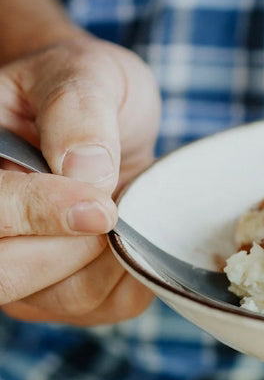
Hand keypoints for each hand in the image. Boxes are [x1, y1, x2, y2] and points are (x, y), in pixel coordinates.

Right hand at [0, 35, 160, 324]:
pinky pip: (106, 306)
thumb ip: (76, 111)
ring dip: (110, 259)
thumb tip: (85, 169)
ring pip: (61, 298)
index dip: (37, 213)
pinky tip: (134, 233)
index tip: (99, 202)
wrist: (110, 116)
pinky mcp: (67, 293)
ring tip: (124, 206)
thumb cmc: (84, 87)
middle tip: (112, 205)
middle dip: (71, 247)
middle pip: (6, 276)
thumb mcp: (82, 73)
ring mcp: (23, 270)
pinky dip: (135, 274)